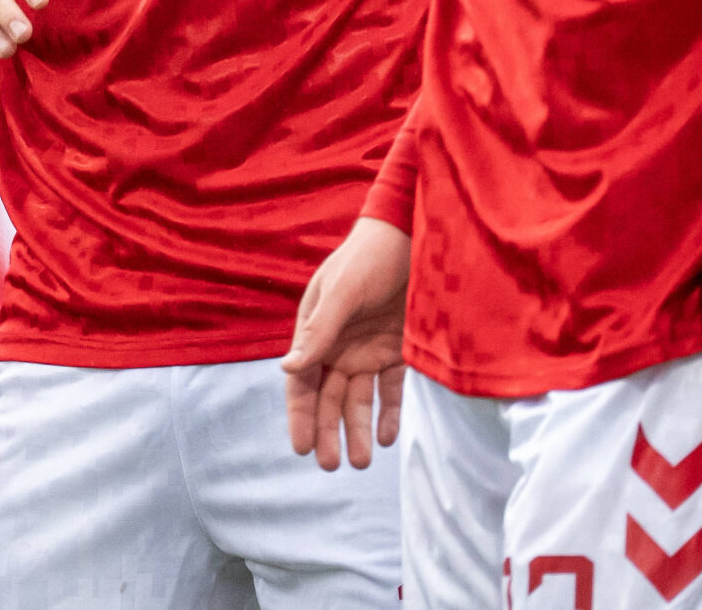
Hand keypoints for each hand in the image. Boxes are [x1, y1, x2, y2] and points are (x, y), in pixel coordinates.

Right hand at [282, 216, 409, 470]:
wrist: (413, 236)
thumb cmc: (368, 258)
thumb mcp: (341, 292)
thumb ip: (318, 332)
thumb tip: (288, 370)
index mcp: (316, 331)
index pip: (303, 382)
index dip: (300, 415)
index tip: (302, 448)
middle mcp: (339, 345)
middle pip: (329, 398)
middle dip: (328, 431)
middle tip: (333, 465)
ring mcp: (368, 349)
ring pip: (359, 400)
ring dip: (358, 430)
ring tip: (361, 461)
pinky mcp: (398, 350)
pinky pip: (391, 390)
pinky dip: (388, 413)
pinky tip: (386, 437)